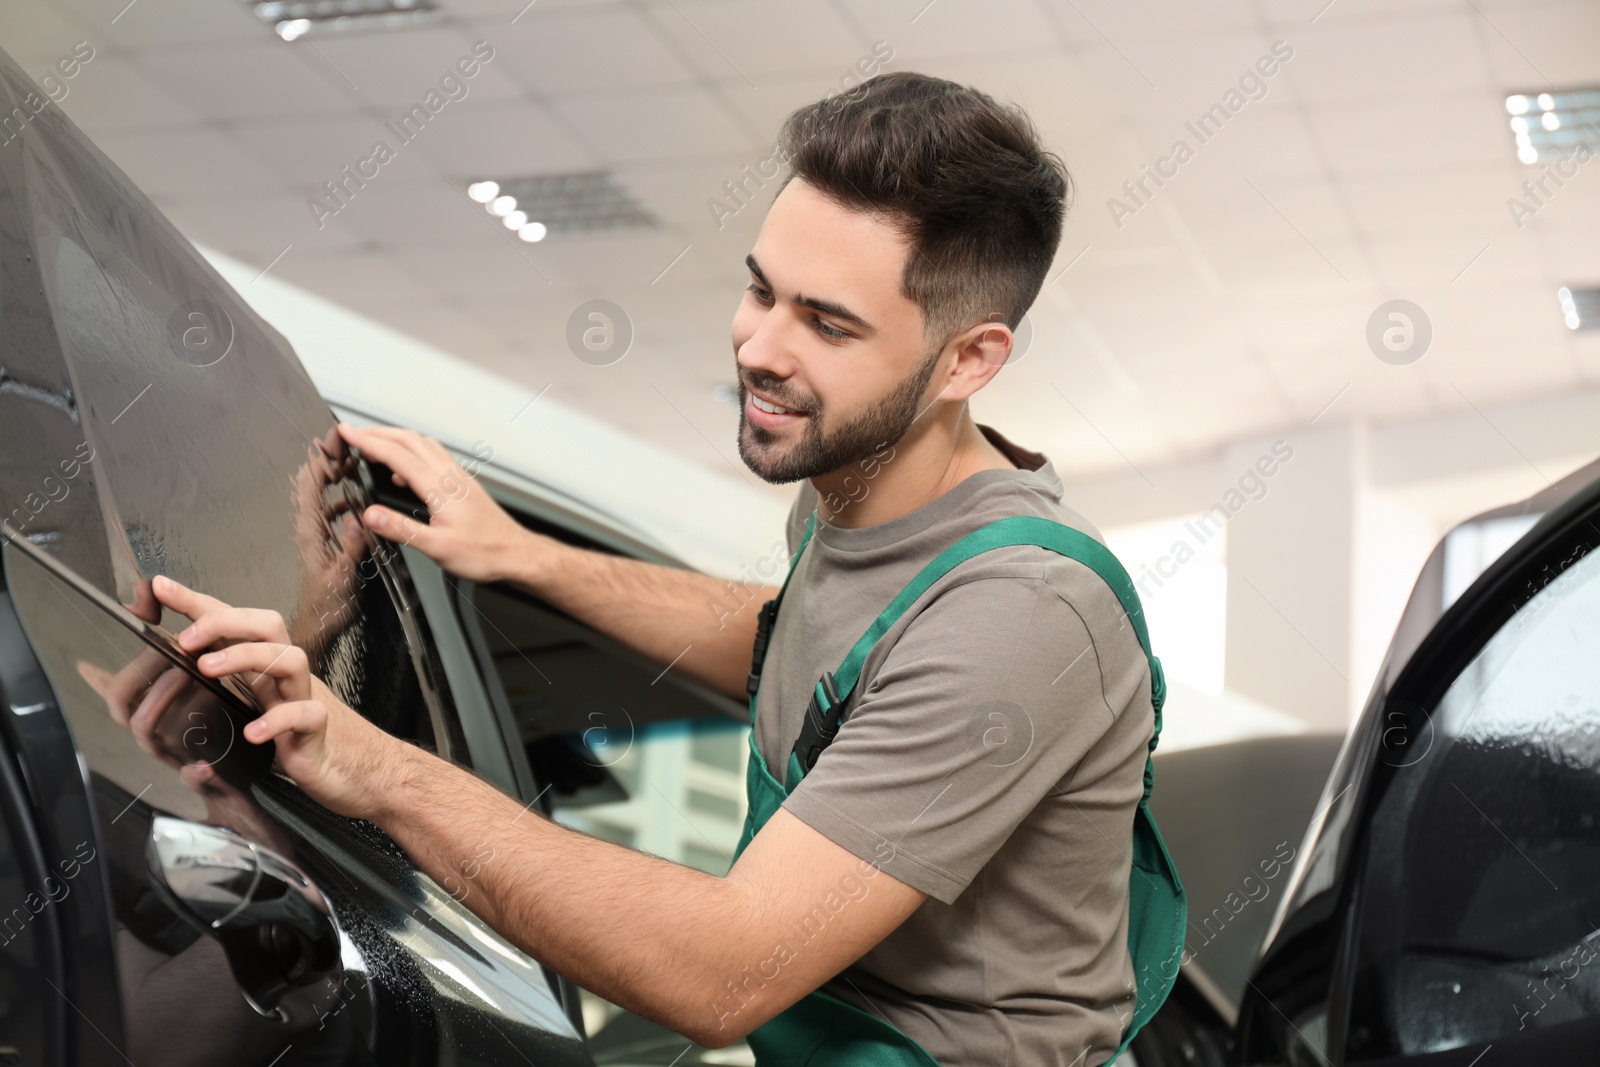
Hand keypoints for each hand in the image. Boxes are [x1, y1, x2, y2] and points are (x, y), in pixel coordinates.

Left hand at [153, 575, 409, 820]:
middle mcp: (287, 678)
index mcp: (268, 670)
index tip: (161, 587)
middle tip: (186, 638)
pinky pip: (304, 714)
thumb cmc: (307, 742)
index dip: (199, 603)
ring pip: (288, 658)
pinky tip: (253, 732)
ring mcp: (306, 699)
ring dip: (245, 655)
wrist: (364, 774)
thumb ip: (226, 696)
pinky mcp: (319, 731)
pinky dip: (276, 719)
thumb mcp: (258, 712)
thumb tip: (176, 685)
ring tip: (208, 669)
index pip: (235, 624)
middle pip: (268, 626)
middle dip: (224, 622)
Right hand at [336, 423, 533, 583]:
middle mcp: (449, 475)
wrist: (516, 553)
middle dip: (378, 433)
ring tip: (375, 445)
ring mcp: (458, 477)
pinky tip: (405, 473)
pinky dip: (413, 454)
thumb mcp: (437, 548)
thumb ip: (401, 529)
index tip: (346, 433)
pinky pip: (435, 458)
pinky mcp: (463, 484)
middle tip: (354, 433)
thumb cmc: (485, 552)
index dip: (367, 441)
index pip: (396, 454)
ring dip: (397, 440)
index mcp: (439, 486)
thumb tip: (370, 515)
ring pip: (423, 445)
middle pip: (409, 440)